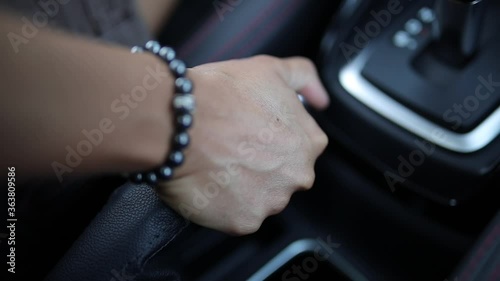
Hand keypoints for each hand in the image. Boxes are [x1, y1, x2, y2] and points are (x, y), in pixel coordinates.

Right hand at [155, 55, 328, 234]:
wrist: (178, 121)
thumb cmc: (221, 94)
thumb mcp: (270, 69)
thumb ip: (304, 78)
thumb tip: (320, 98)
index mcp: (308, 143)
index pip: (297, 146)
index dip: (270, 137)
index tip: (250, 132)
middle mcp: (297, 176)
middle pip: (281, 175)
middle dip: (260, 165)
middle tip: (232, 147)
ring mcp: (271, 200)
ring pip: (259, 197)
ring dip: (242, 186)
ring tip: (218, 163)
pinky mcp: (243, 220)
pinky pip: (235, 216)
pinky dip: (223, 204)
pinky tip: (211, 182)